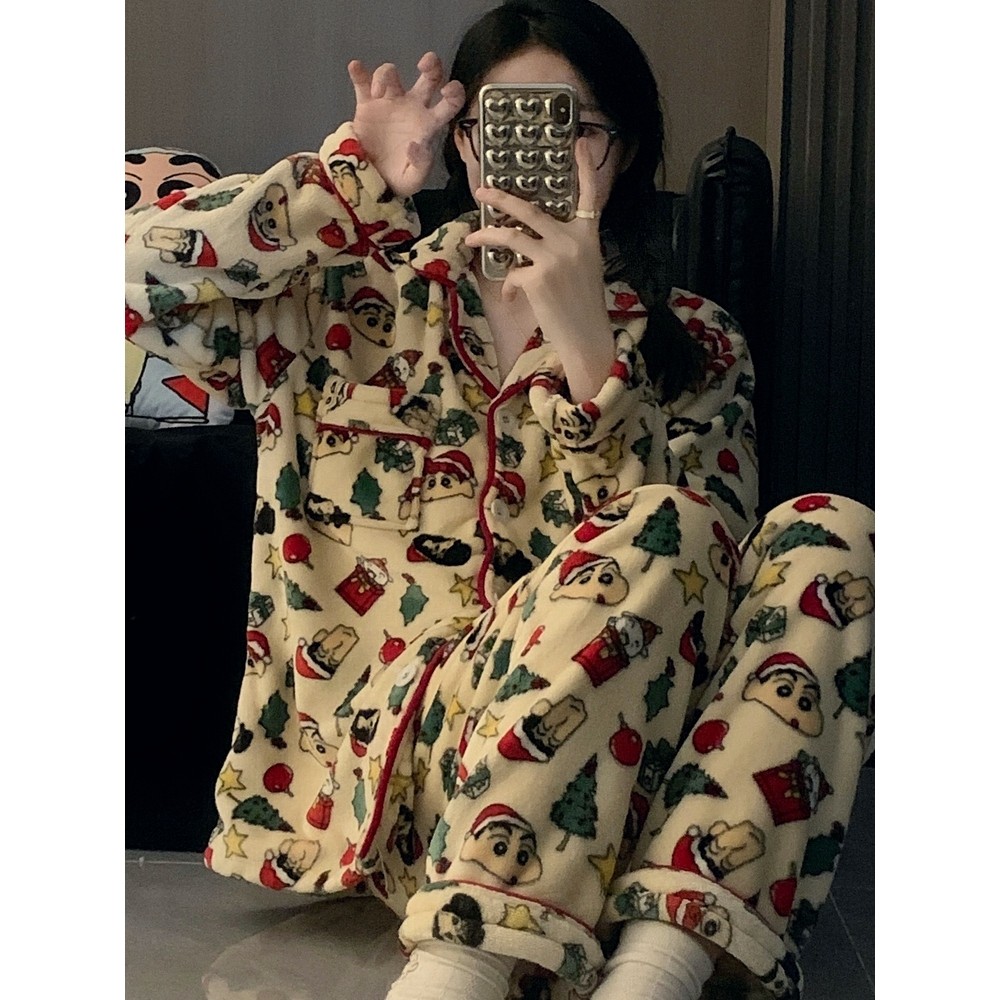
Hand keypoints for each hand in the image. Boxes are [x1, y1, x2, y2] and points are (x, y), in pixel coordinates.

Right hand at [348, 51, 464, 197]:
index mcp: (428, 124)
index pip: (450, 103)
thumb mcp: (413, 181)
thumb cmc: (397, 180)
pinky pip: (362, 83)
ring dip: (386, 76)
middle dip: (431, 64)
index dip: (454, 93)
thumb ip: (421, 166)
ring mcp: (389, 103)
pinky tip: (355, 67)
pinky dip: (359, 73)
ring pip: (391, 74)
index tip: (448, 90)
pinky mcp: (367, 106)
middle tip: (424, 64)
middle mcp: (412, 108)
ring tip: (378, 95)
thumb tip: (417, 144)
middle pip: (428, 77)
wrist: (369, 182)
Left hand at [464, 140, 616, 400]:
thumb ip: (564, 248)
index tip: (579, 142)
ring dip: (487, 236)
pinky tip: (514, 298)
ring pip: (511, 236)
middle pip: (531, 211)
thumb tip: (528, 243)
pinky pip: (512, 273)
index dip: (584, 169)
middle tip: (482, 192)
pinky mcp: (537, 277)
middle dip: (501, 199)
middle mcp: (572, 241)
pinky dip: (509, 285)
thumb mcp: (584, 268)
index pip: (589, 197)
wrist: (587, 337)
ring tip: (472, 237)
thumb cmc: (583, 306)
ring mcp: (554, 257)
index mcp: (588, 237)